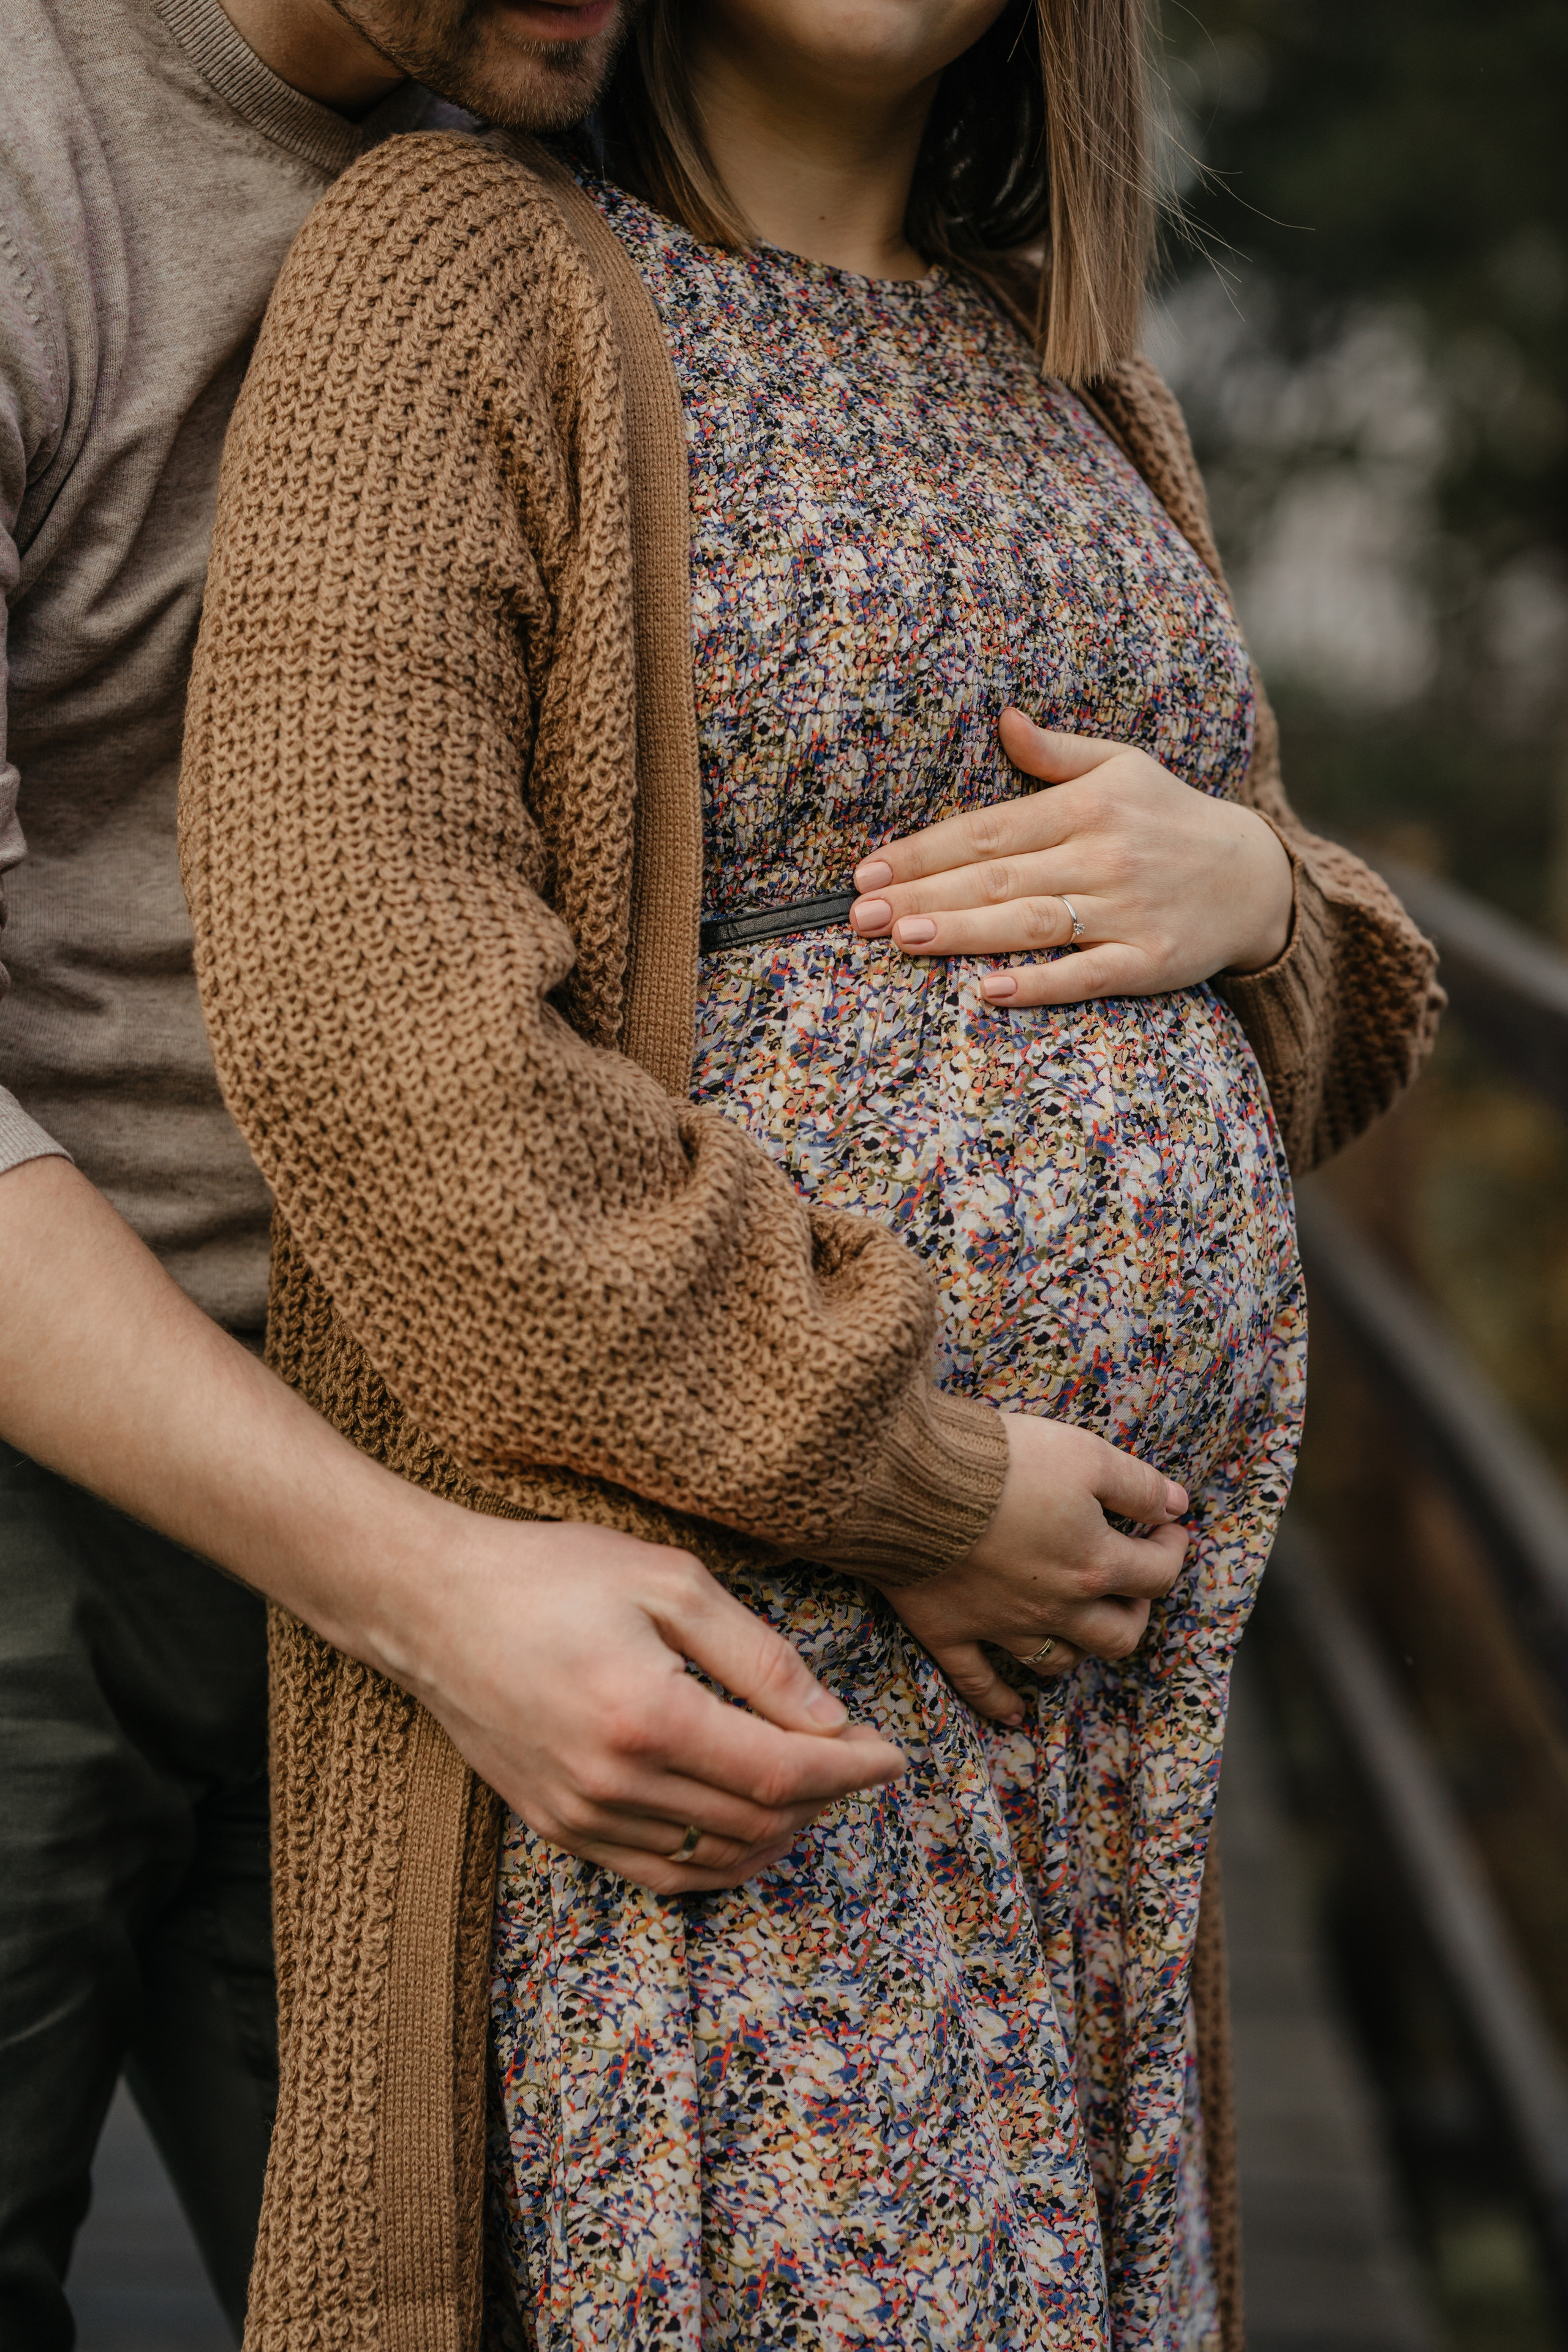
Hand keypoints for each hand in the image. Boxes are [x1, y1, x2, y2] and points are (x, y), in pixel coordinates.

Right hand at [0, 1158, 901, 1898]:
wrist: (432, 1604)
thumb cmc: (552, 1573)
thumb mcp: (669, 1581)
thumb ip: (757, 1655)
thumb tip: (830, 1720)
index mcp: (649, 1715)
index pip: (781, 1773)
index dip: (849, 1771)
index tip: (891, 1755)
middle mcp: (615, 1782)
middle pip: (757, 1822)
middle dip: (823, 1798)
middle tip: (852, 1757)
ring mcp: (581, 1815)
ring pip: (714, 1856)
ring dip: (777, 1831)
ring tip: (807, 1785)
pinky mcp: (557, 1825)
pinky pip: (658, 1871)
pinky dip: (716, 1858)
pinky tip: (744, 1822)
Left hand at [849, 707, 1293, 1007]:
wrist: (1256, 878)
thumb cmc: (1170, 818)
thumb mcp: (1122, 767)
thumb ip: (1055, 753)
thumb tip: (1002, 719)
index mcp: (1088, 806)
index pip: (988, 829)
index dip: (925, 849)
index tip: (869, 868)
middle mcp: (1104, 856)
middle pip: (997, 878)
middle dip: (922, 893)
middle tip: (859, 914)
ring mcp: (1127, 912)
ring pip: (1030, 923)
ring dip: (962, 931)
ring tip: (902, 938)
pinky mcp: (1149, 962)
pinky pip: (1086, 975)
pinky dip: (1039, 984)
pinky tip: (989, 991)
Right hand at [875, 1412, 1189, 1723]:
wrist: (910, 1483)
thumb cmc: (1001, 1463)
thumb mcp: (1085, 1454)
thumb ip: (1138, 1485)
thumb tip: (1177, 1505)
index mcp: (1094, 1565)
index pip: (1157, 1573)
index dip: (1172, 1548)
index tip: (1168, 1525)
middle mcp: (1056, 1608)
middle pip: (1118, 1635)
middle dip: (1135, 1611)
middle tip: (1131, 1581)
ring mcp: (1001, 1627)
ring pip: (1057, 1662)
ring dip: (1078, 1649)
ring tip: (1081, 1625)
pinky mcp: (950, 1632)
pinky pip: (979, 1684)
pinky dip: (1001, 1702)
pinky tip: (1017, 1712)